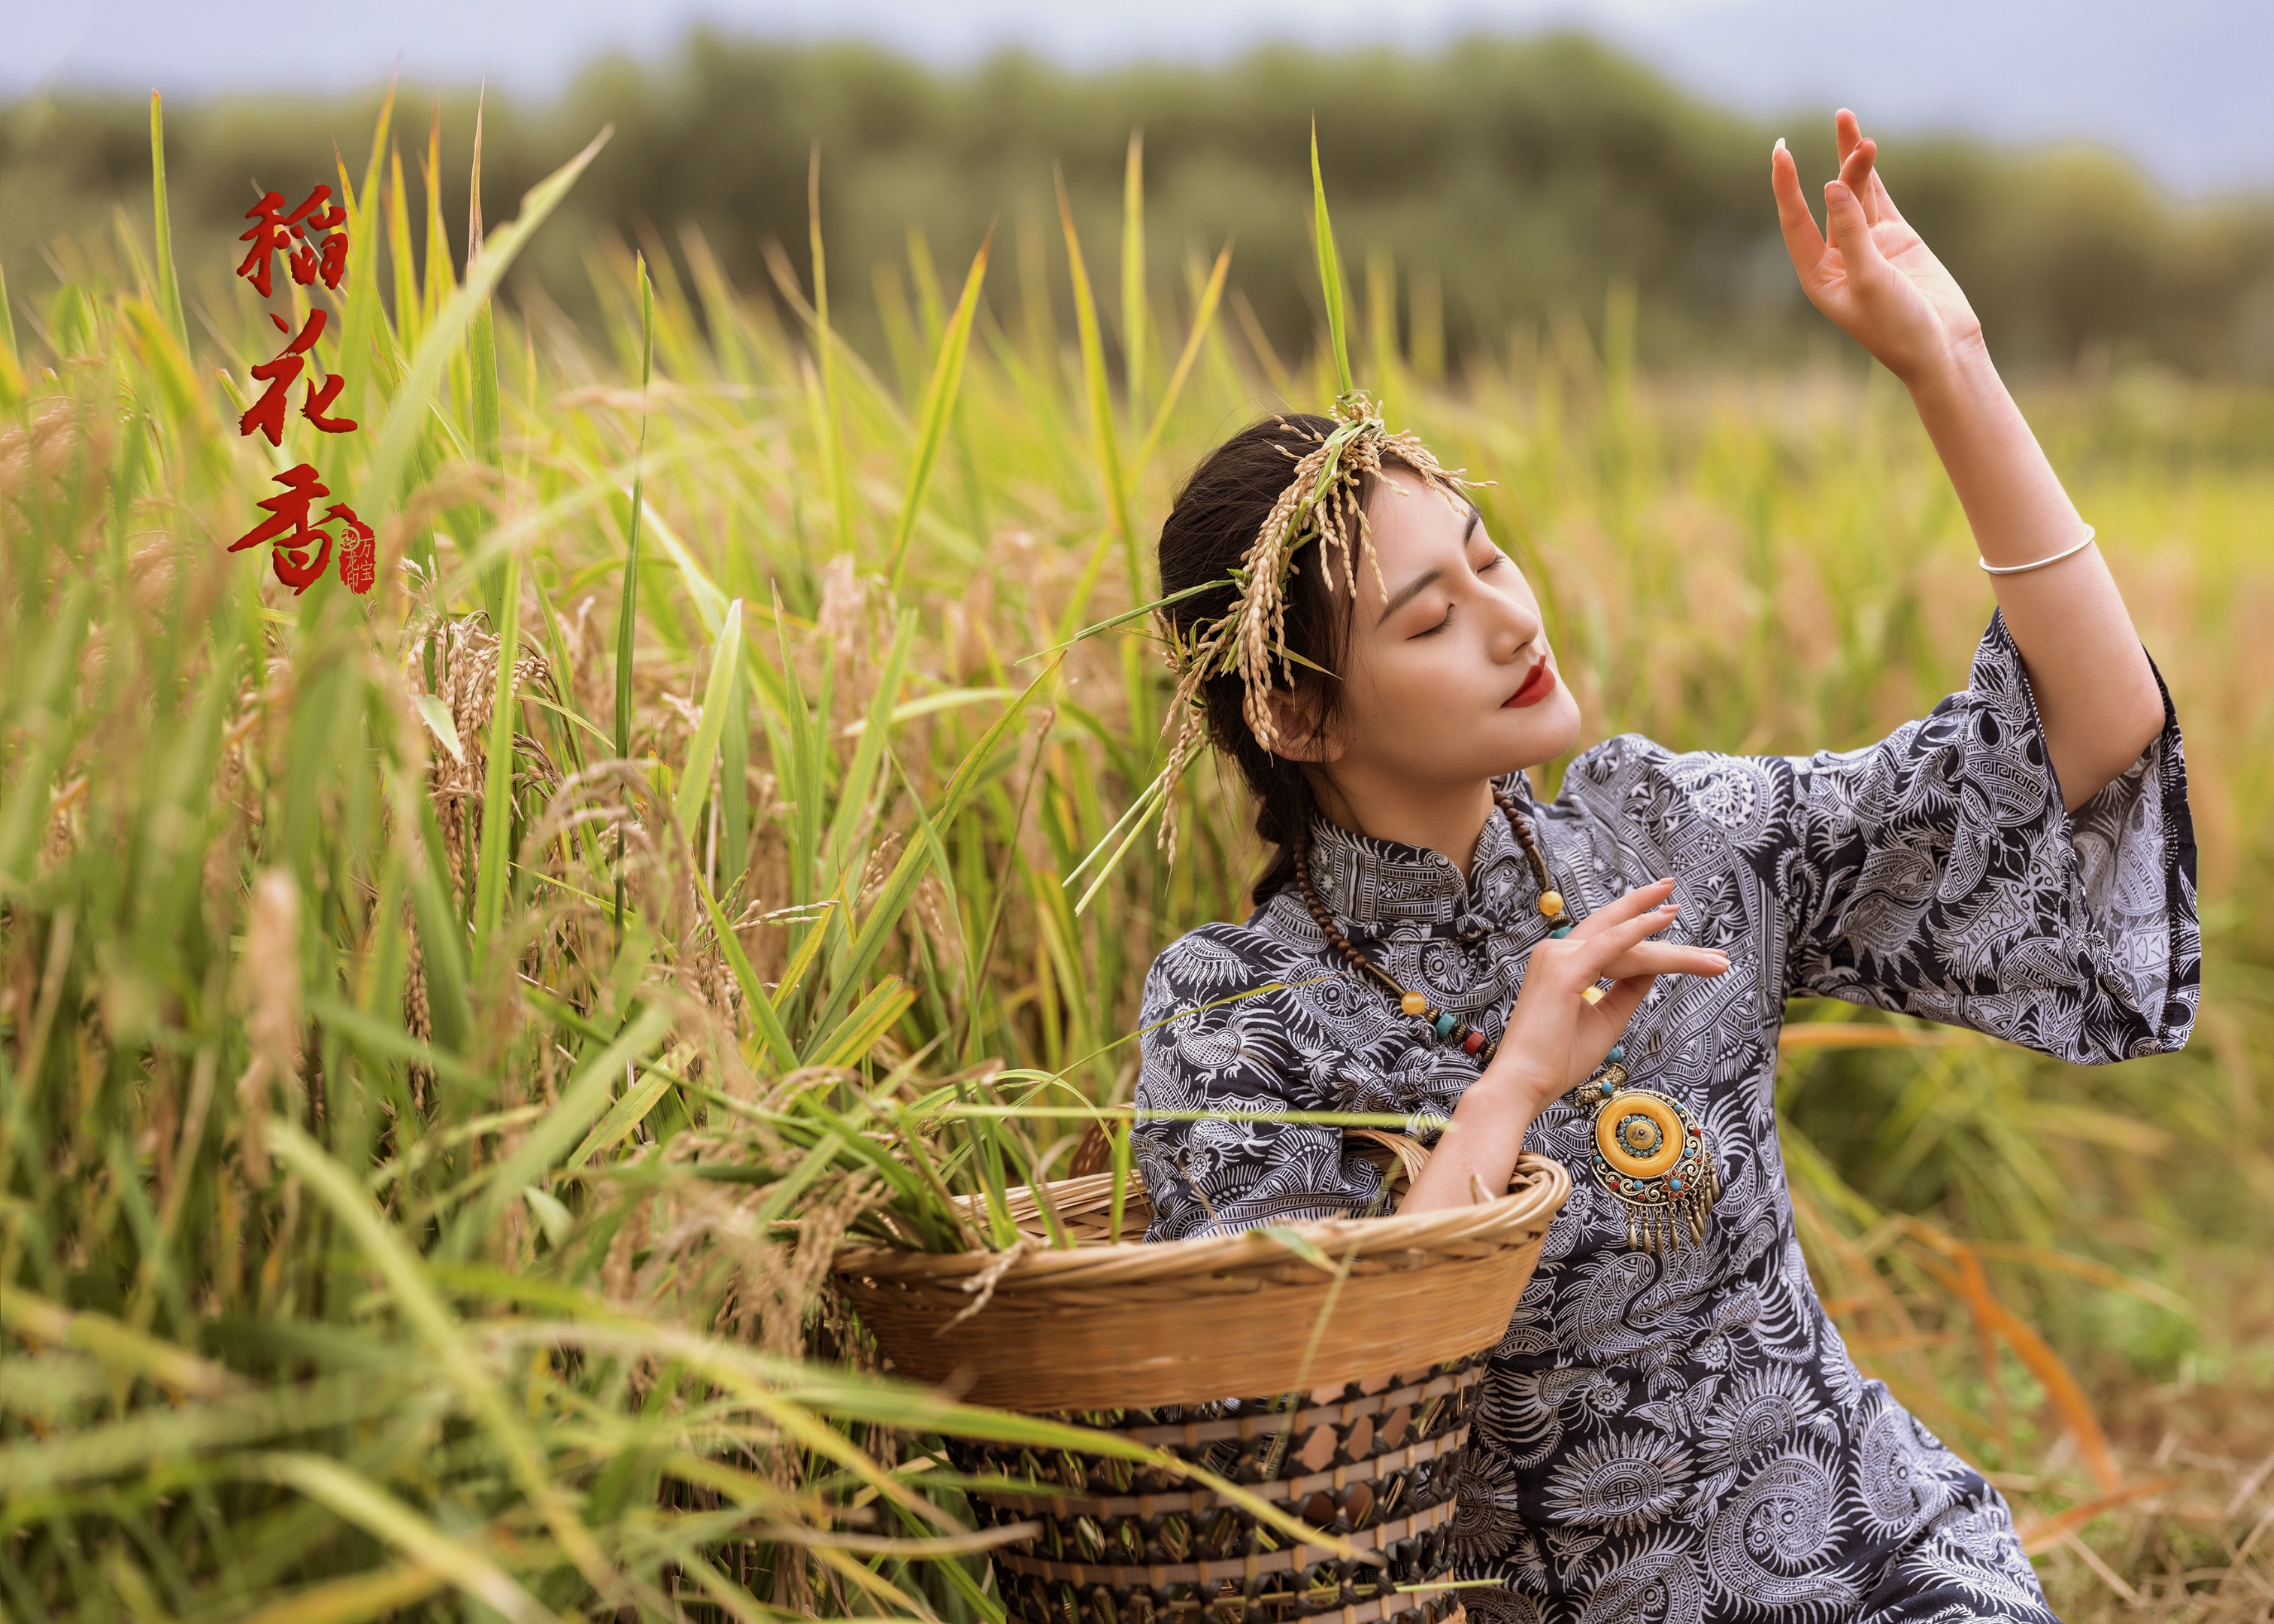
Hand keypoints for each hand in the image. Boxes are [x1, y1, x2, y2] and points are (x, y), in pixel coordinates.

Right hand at [1397, 878, 1726, 1215]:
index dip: (1645, 937)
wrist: (1524, 1084)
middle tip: (1673, 889)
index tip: (1678, 936)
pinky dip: (1638, 929)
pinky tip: (1663, 919)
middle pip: (1616, 929)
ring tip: (1708, 951)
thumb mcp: (1606, 1019)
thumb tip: (1654, 966)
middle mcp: (1557, 952)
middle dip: (1647, 907)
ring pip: (1624, 941)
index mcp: (1562, 963)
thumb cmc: (1557, 1058)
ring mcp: (1559, 957)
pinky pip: (1611, 944)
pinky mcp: (1565, 971)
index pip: (1611, 943)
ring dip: (1667, 942)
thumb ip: (1629, 990)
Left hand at [1772, 110, 1984, 387]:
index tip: (1781, 151)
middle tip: (1849, 131)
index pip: (1795, 222)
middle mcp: (1837, 257)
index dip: (1786, 186)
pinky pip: (1880, 197)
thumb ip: (1852, 234)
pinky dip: (1874, 174)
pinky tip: (1863, 145)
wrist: (1943, 347)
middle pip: (1829, 201)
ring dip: (1856, 162)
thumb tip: (1831, 187)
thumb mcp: (1871, 280)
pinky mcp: (1896, 238)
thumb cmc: (1899, 327)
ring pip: (1857, 193)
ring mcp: (1867, 245)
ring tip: (1857, 130)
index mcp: (1818, 275)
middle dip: (1838, 166)